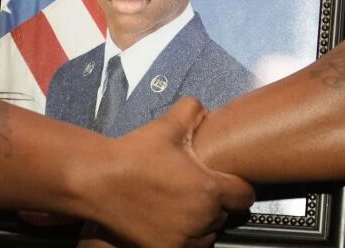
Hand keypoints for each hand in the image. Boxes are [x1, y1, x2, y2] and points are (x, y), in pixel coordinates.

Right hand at [75, 97, 253, 247]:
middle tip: (196, 189)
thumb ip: (193, 111)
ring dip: (201, 222)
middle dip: (215, 203)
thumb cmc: (134, 155)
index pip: (245, 196)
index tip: (228, 182)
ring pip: (207, 234)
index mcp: (208, 189)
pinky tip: (169, 218)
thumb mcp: (168, 125)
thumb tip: (204, 110)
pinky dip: (183, 236)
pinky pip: (187, 247)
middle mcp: (200, 218)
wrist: (99, 181)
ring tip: (182, 204)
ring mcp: (182, 238)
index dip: (238, 186)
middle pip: (225, 215)